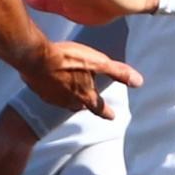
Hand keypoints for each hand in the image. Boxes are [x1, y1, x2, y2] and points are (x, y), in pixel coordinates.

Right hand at [26, 40, 140, 118]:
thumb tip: (139, 82)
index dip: (107, 112)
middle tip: (88, 102)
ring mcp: (51, 97)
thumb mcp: (98, 62)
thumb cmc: (68, 59)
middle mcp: (68, 101)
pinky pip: (48, 92)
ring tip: (69, 90)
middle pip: (80, 106)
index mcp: (85, 96)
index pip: (100, 108)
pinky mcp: (37, 89)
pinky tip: (50, 80)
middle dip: (85, 104)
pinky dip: (52, 88)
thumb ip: (118, 72)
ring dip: (68, 97)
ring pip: (63, 100)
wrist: (35, 57)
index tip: (112, 116)